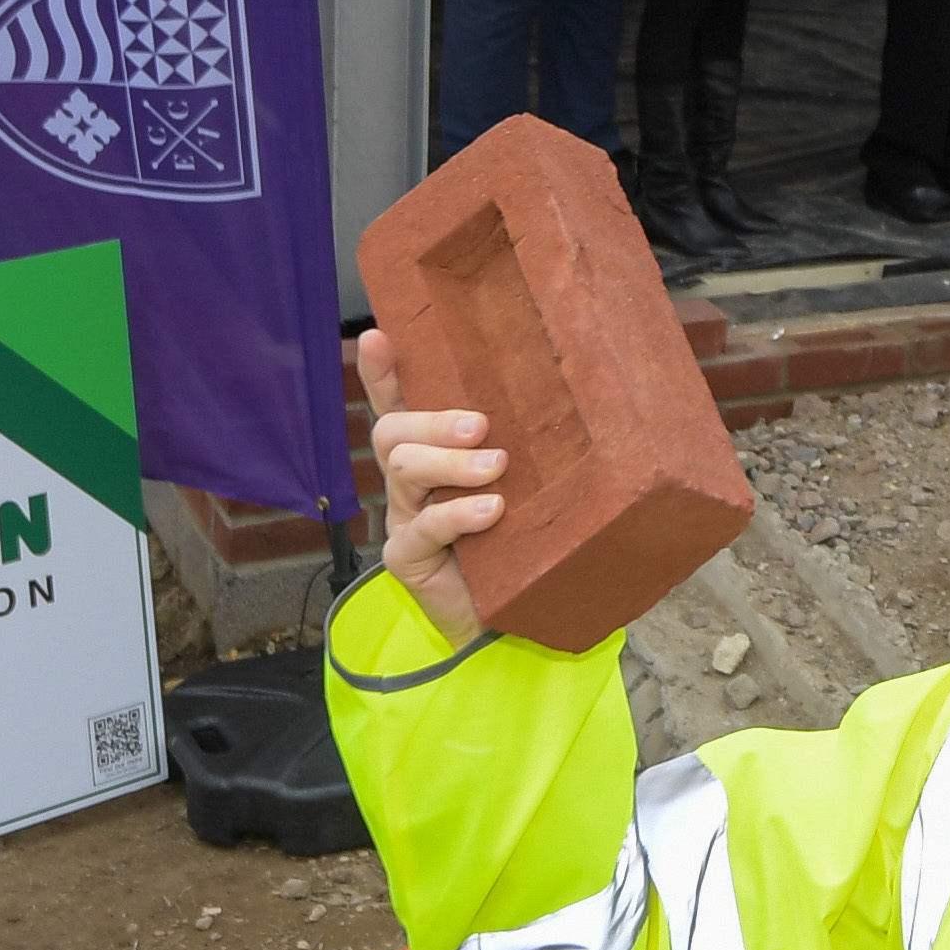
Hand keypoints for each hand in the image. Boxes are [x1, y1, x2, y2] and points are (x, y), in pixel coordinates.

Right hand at [350, 327, 501, 647]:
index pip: (398, 402)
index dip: (382, 372)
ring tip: (496, 468)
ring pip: (403, 469)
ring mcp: (404, 516)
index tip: (378, 336)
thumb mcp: (522, 482)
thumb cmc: (518, 537)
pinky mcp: (407, 556)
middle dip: (433, 420)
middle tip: (480, 426)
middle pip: (394, 430)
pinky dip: (458, 513)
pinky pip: (423, 526)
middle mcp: (410, 479)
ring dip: (451, 462)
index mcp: (432, 451)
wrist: (511, 613)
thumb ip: (522, 447)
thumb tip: (571, 393)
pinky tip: (490, 512)